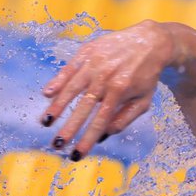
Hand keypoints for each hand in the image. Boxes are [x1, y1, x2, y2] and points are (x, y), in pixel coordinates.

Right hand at [40, 20, 174, 159]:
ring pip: (71, 88)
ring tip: (45, 123)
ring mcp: (94, 63)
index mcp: (120, 92)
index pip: (100, 121)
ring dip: (57, 107)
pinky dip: (58, 80)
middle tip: (56, 145)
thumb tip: (103, 136)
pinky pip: (69, 68)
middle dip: (68, 129)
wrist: (150, 41)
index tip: (76, 154)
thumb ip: (124, 119)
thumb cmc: (147, 76)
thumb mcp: (143, 101)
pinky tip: (46, 93)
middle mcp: (105, 78)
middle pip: (83, 108)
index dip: (87, 139)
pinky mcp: (87, 51)